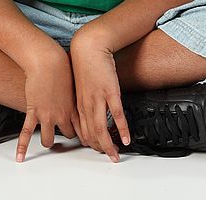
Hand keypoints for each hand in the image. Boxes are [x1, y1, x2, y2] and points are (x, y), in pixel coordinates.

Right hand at [15, 50, 82, 162]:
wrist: (48, 61)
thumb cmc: (61, 67)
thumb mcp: (75, 82)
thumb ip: (78, 93)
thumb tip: (84, 94)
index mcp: (74, 107)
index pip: (83, 129)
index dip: (85, 136)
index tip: (88, 140)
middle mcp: (62, 115)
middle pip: (68, 136)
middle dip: (66, 136)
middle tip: (65, 135)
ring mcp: (48, 116)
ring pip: (49, 140)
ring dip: (48, 141)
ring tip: (48, 140)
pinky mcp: (34, 112)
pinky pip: (27, 134)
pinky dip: (22, 147)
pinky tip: (20, 158)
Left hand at [69, 33, 131, 162]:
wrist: (89, 47)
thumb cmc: (86, 64)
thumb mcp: (82, 85)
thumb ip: (85, 98)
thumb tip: (91, 109)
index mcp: (79, 104)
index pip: (83, 131)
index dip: (91, 143)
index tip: (98, 150)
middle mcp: (86, 104)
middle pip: (91, 134)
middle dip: (100, 148)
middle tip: (109, 157)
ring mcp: (98, 99)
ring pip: (101, 128)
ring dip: (108, 145)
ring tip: (115, 155)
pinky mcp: (110, 91)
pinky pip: (116, 114)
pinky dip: (121, 129)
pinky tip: (126, 138)